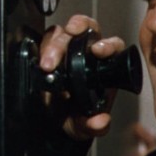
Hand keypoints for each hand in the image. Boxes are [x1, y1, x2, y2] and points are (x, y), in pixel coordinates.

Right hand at [39, 14, 125, 140]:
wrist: (58, 120)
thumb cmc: (79, 116)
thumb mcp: (88, 125)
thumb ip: (95, 125)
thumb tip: (100, 121)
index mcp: (107, 65)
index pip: (113, 45)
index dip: (108, 45)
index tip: (98, 51)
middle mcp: (90, 52)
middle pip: (88, 30)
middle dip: (75, 36)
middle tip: (64, 53)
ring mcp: (69, 48)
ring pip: (65, 31)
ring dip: (55, 42)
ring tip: (48, 61)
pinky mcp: (50, 49)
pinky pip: (47, 37)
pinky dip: (43, 44)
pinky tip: (42, 59)